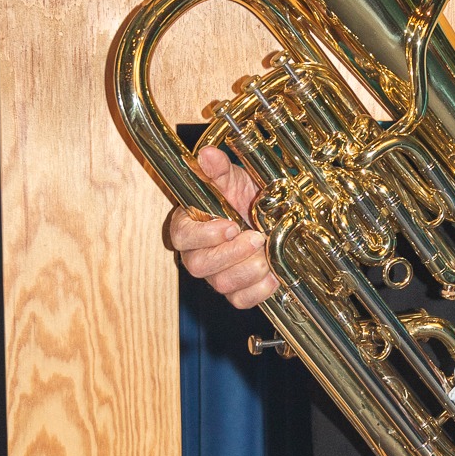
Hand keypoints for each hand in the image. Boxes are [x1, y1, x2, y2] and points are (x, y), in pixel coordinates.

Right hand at [167, 146, 280, 307]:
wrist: (270, 218)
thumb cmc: (244, 199)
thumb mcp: (235, 180)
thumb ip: (219, 170)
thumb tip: (207, 154)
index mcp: (190, 226)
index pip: (181, 237)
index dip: (204, 236)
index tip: (230, 226)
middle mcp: (198, 254)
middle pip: (199, 265)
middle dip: (231, 254)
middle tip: (256, 238)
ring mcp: (216, 275)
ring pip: (221, 285)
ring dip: (247, 271)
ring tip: (267, 254)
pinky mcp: (236, 292)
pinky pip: (241, 300)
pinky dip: (259, 291)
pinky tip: (273, 275)